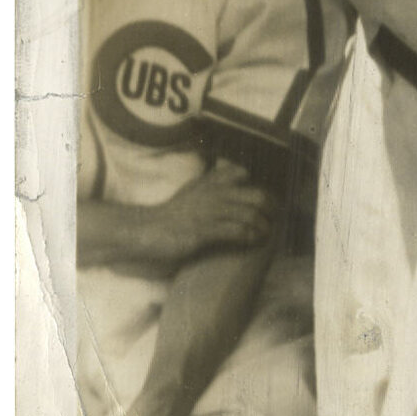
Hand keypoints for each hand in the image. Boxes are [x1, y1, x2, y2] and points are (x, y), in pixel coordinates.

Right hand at [119, 161, 271, 269]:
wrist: (145, 230)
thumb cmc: (171, 214)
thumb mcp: (193, 191)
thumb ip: (213, 184)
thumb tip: (236, 178)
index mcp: (210, 182)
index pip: (242, 173)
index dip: (258, 187)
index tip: (264, 202)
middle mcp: (213, 194)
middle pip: (256, 196)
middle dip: (270, 210)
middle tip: (271, 220)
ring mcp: (209, 212)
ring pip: (250, 214)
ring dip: (263, 227)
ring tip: (265, 234)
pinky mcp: (204, 231)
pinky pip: (237, 231)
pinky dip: (250, 237)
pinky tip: (252, 242)